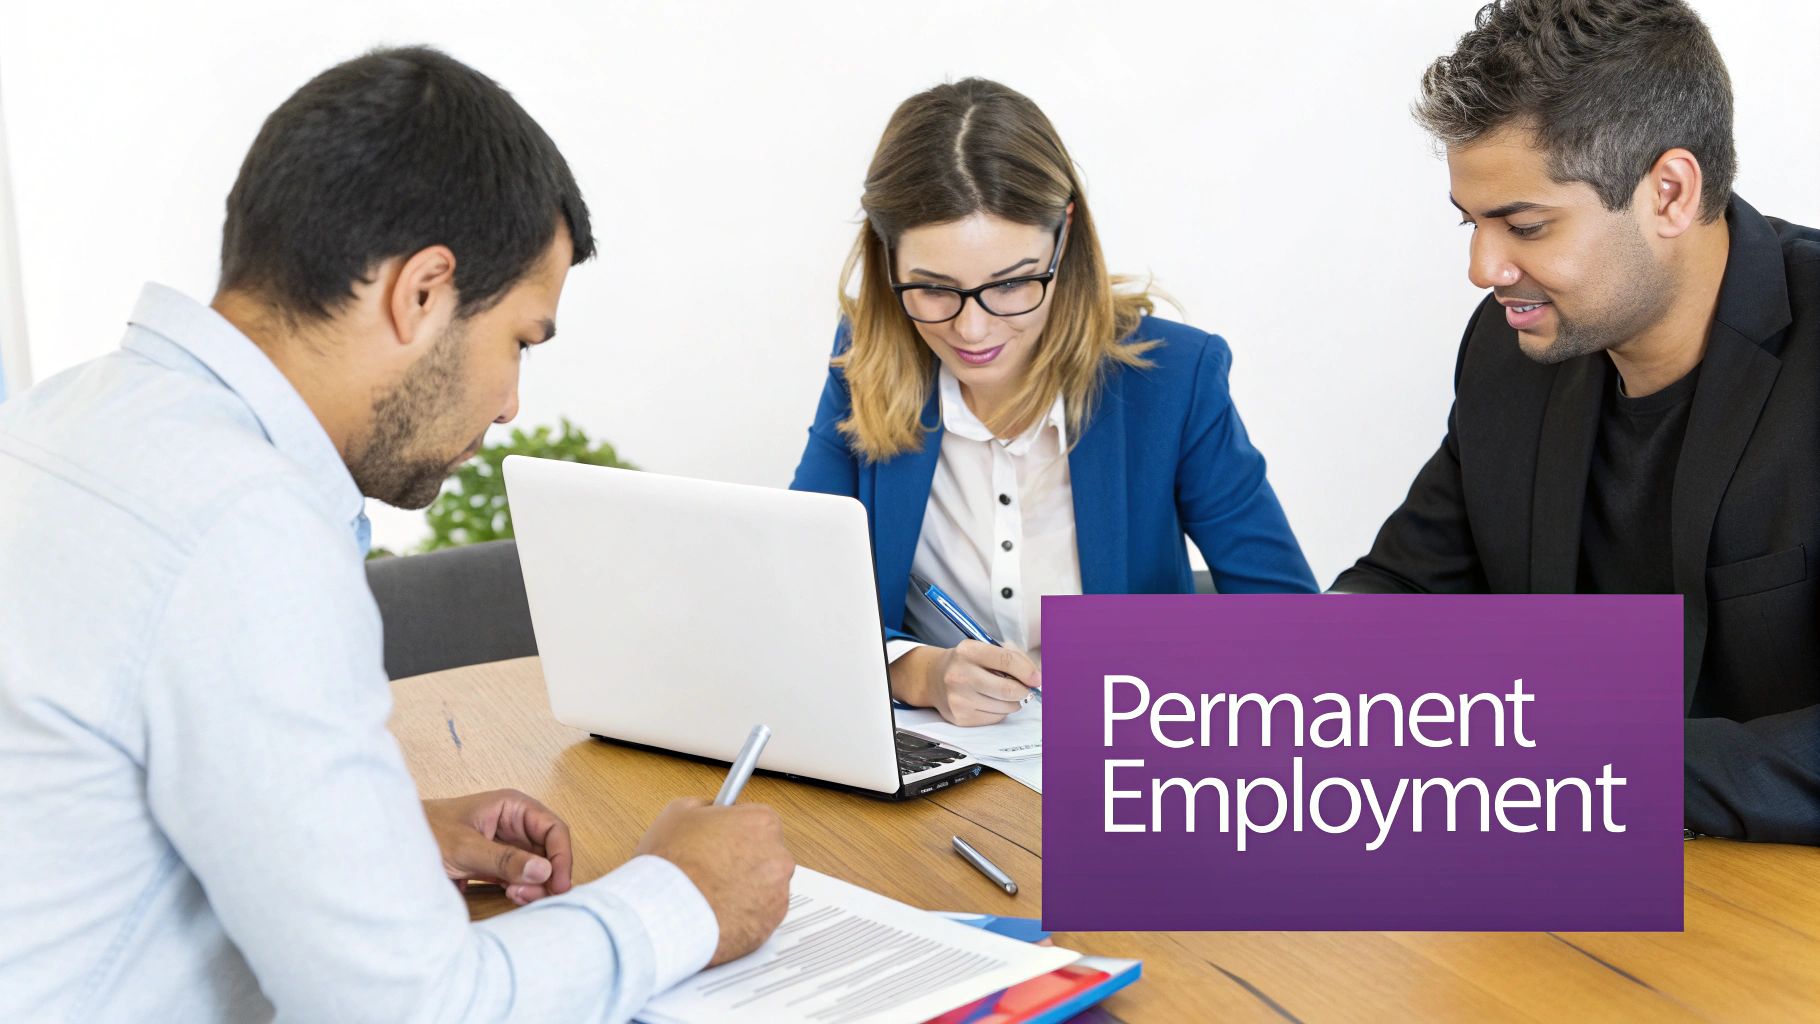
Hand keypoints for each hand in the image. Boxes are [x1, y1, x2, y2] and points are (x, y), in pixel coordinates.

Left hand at [423, 789, 572, 905]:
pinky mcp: (497, 864)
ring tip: (516, 895)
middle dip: (546, 874)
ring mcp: (506, 845)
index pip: (553, 829)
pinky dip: (522, 889)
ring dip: (534, 884)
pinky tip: (511, 895)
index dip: (561, 856)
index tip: (559, 884)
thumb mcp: (465, 848)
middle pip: (548, 850)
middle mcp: (514, 824)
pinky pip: (521, 877)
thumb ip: (504, 860)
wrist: (395, 846)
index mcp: (512, 807)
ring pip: (537, 867)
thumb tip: (543, 871)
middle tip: (530, 895)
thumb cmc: (425, 833)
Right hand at [635, 797, 793, 965]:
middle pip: (766, 853)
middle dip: (744, 860)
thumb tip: (715, 809)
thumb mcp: (680, 812)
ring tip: (712, 892)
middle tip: (713, 868)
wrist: (661, 911)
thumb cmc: (671, 863)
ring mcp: (777, 892)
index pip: (759, 820)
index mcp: (762, 822)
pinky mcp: (770, 923)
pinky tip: (718, 910)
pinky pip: (761, 914)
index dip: (737, 831)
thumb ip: (709, 807)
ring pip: (765, 886)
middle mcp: (778, 855)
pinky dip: (744, 914)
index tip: (726, 839)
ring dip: (745, 888)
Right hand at [892, 640, 1039, 725]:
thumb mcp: (983, 649)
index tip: (1037, 678)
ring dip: (1012, 702)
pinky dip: (1000, 711)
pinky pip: (995, 718)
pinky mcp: (960, 717)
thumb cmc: (965, 662)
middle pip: (1008, 689)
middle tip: (1025, 689)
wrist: (933, 678)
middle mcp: (960, 675)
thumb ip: (1011, 658)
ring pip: (1005, 707)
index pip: (1007, 661)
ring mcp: (958, 698)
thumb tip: (1035, 678)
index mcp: (968, 651)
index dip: (1027, 671)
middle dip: (1024, 691)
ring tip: (1003, 693)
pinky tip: (990, 702)